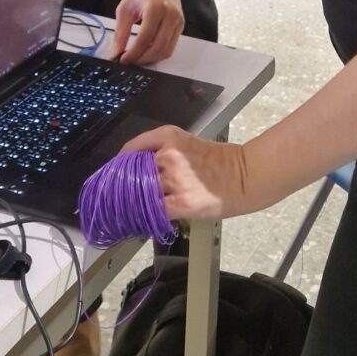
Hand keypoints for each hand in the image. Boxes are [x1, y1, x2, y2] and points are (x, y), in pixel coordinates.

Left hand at [114, 0, 184, 65]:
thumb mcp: (125, 7)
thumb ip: (121, 31)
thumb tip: (116, 52)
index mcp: (155, 9)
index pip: (144, 39)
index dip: (132, 53)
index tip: (122, 59)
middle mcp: (170, 16)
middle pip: (157, 49)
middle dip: (142, 59)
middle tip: (129, 61)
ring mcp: (178, 22)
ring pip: (166, 51)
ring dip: (151, 59)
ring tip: (137, 57)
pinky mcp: (181, 26)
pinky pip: (171, 46)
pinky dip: (158, 53)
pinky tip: (147, 50)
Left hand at [122, 125, 249, 220]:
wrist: (245, 176)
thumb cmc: (218, 161)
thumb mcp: (186, 144)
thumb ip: (161, 153)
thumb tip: (134, 171)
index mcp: (168, 137)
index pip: (131, 150)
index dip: (117, 166)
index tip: (111, 175)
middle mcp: (168, 156)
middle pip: (132, 174)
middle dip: (123, 187)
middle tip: (116, 197)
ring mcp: (174, 180)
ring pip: (140, 194)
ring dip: (134, 203)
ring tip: (129, 210)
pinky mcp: (181, 202)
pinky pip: (153, 212)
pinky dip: (146, 217)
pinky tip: (143, 219)